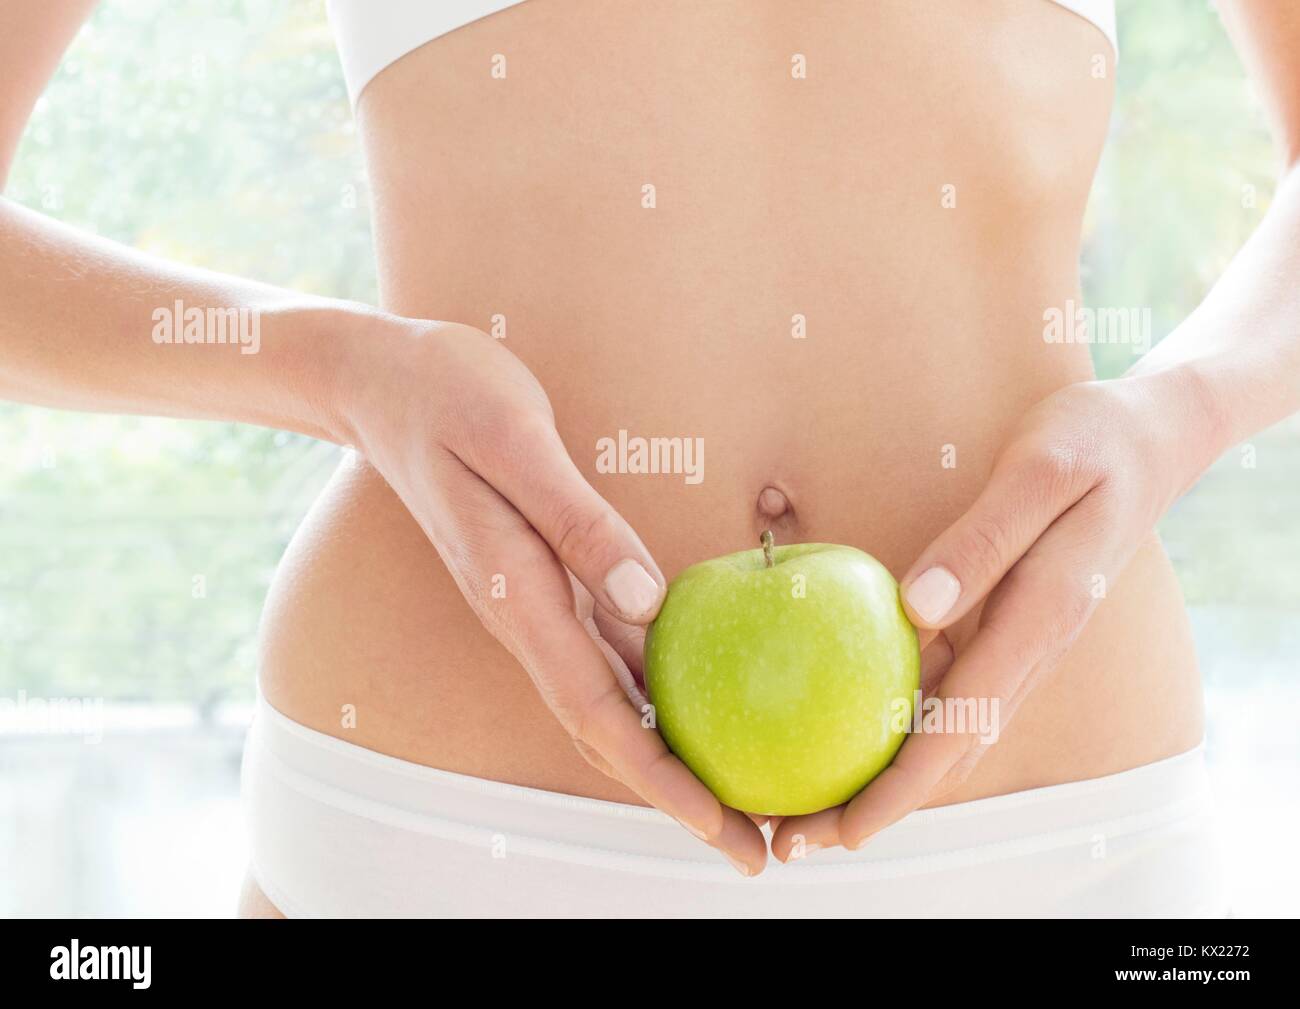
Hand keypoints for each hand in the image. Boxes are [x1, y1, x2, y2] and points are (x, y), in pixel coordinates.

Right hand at [341, 316, 767, 873]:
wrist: (383, 384)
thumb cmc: (448, 398)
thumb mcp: (516, 442)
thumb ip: (579, 523)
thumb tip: (650, 605)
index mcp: (518, 595)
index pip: (598, 714)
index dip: (662, 780)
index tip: (720, 828)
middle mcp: (525, 618)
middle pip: (608, 734)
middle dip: (679, 797)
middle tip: (754, 845)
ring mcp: (532, 605)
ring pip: (607, 705)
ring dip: (669, 758)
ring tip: (737, 794)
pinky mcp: (543, 581)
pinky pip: (604, 657)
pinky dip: (651, 696)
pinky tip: (694, 702)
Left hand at [772, 372, 1217, 859]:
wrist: (1148, 438)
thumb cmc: (1090, 444)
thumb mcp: (1039, 473)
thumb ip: (982, 542)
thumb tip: (913, 610)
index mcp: (1039, 617)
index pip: (963, 724)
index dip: (903, 785)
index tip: (847, 827)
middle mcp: (1030, 646)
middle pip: (948, 749)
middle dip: (875, 803)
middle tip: (798, 839)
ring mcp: (1021, 641)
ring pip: (949, 730)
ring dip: (884, 775)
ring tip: (812, 807)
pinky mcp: (1007, 626)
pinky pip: (952, 690)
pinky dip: (903, 725)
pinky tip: (853, 730)